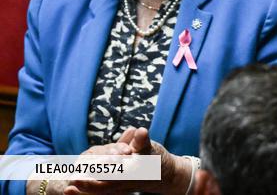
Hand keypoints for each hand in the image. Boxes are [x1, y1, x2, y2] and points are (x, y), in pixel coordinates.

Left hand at [65, 128, 190, 193]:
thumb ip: (143, 141)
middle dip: (87, 185)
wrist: (165, 176)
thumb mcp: (152, 149)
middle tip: (71, 182)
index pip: (113, 173)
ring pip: (100, 191)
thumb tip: (140, 131)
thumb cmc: (159, 160)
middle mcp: (125, 182)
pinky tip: (73, 191)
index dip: (98, 172)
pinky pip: (100, 193)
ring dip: (84, 192)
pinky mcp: (116, 190)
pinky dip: (88, 193)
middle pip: (103, 186)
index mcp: (132, 171)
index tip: (84, 170)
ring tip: (68, 190)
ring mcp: (120, 189)